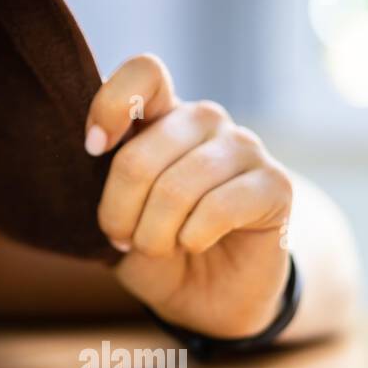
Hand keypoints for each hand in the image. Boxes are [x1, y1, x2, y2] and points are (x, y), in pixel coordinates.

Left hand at [85, 53, 293, 338]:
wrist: (208, 295)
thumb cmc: (155, 244)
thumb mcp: (115, 213)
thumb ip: (102, 177)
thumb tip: (91, 146)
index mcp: (162, 114)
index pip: (145, 72)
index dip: (110, 105)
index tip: (92, 150)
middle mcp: (204, 120)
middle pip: (140, 155)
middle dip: (119, 211)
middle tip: (120, 237)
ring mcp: (244, 147)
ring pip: (177, 185)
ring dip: (153, 233)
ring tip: (154, 247)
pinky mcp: (276, 184)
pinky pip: (218, 207)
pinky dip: (192, 236)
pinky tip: (194, 243)